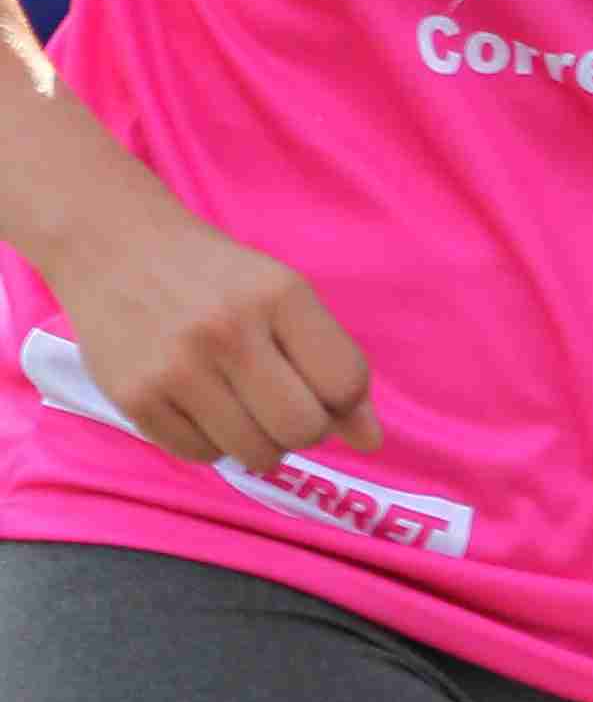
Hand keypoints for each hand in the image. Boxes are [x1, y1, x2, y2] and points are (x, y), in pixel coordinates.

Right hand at [36, 181, 377, 471]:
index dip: (341, 398)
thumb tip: (370, 442)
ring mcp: (174, 366)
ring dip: (258, 440)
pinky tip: (196, 402)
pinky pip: (202, 456)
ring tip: (236, 402)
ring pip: (257, 454)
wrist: (111, 245)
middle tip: (278, 402)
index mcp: (276, 296)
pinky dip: (209, 441)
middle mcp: (224, 330)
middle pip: (303, 430)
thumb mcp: (285, 299)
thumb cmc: (216, 279)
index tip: (315, 384)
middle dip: (303, 428)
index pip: (345, 385)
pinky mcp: (133, 396)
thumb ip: (335, 366)